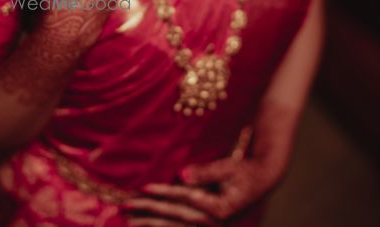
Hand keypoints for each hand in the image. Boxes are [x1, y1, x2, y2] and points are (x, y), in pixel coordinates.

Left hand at [122, 127, 286, 225]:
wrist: (263, 181)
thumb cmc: (246, 171)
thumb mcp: (229, 168)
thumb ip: (206, 172)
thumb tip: (182, 174)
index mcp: (218, 209)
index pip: (184, 200)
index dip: (163, 193)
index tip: (143, 188)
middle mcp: (212, 222)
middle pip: (174, 217)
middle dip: (148, 212)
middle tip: (126, 207)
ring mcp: (209, 226)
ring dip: (151, 224)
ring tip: (130, 222)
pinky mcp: (207, 225)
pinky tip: (149, 226)